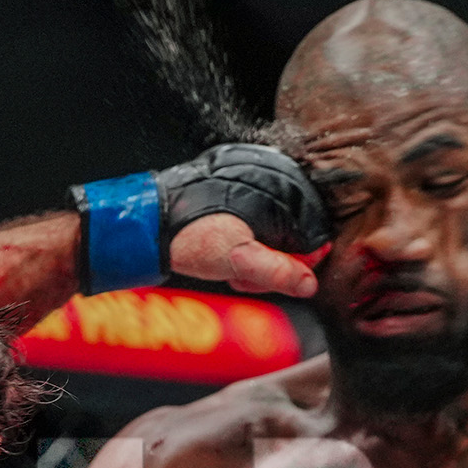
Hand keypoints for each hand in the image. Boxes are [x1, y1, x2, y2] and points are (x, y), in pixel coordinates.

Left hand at [71, 142, 331, 297]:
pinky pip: (256, 230)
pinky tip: (227, 253)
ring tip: (232, 267)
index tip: (274, 279)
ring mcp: (257, 188)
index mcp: (283, 193)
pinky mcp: (239, 195)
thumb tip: (309, 284)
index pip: (315, 240)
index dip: (295, 268)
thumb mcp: (239, 259)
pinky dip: (245, 246)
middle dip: (271, 265)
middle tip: (243, 276)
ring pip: (274, 238)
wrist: (153, 218)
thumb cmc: (192, 232)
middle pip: (294, 241)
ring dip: (257, 259)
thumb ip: (277, 272)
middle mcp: (275, 184)